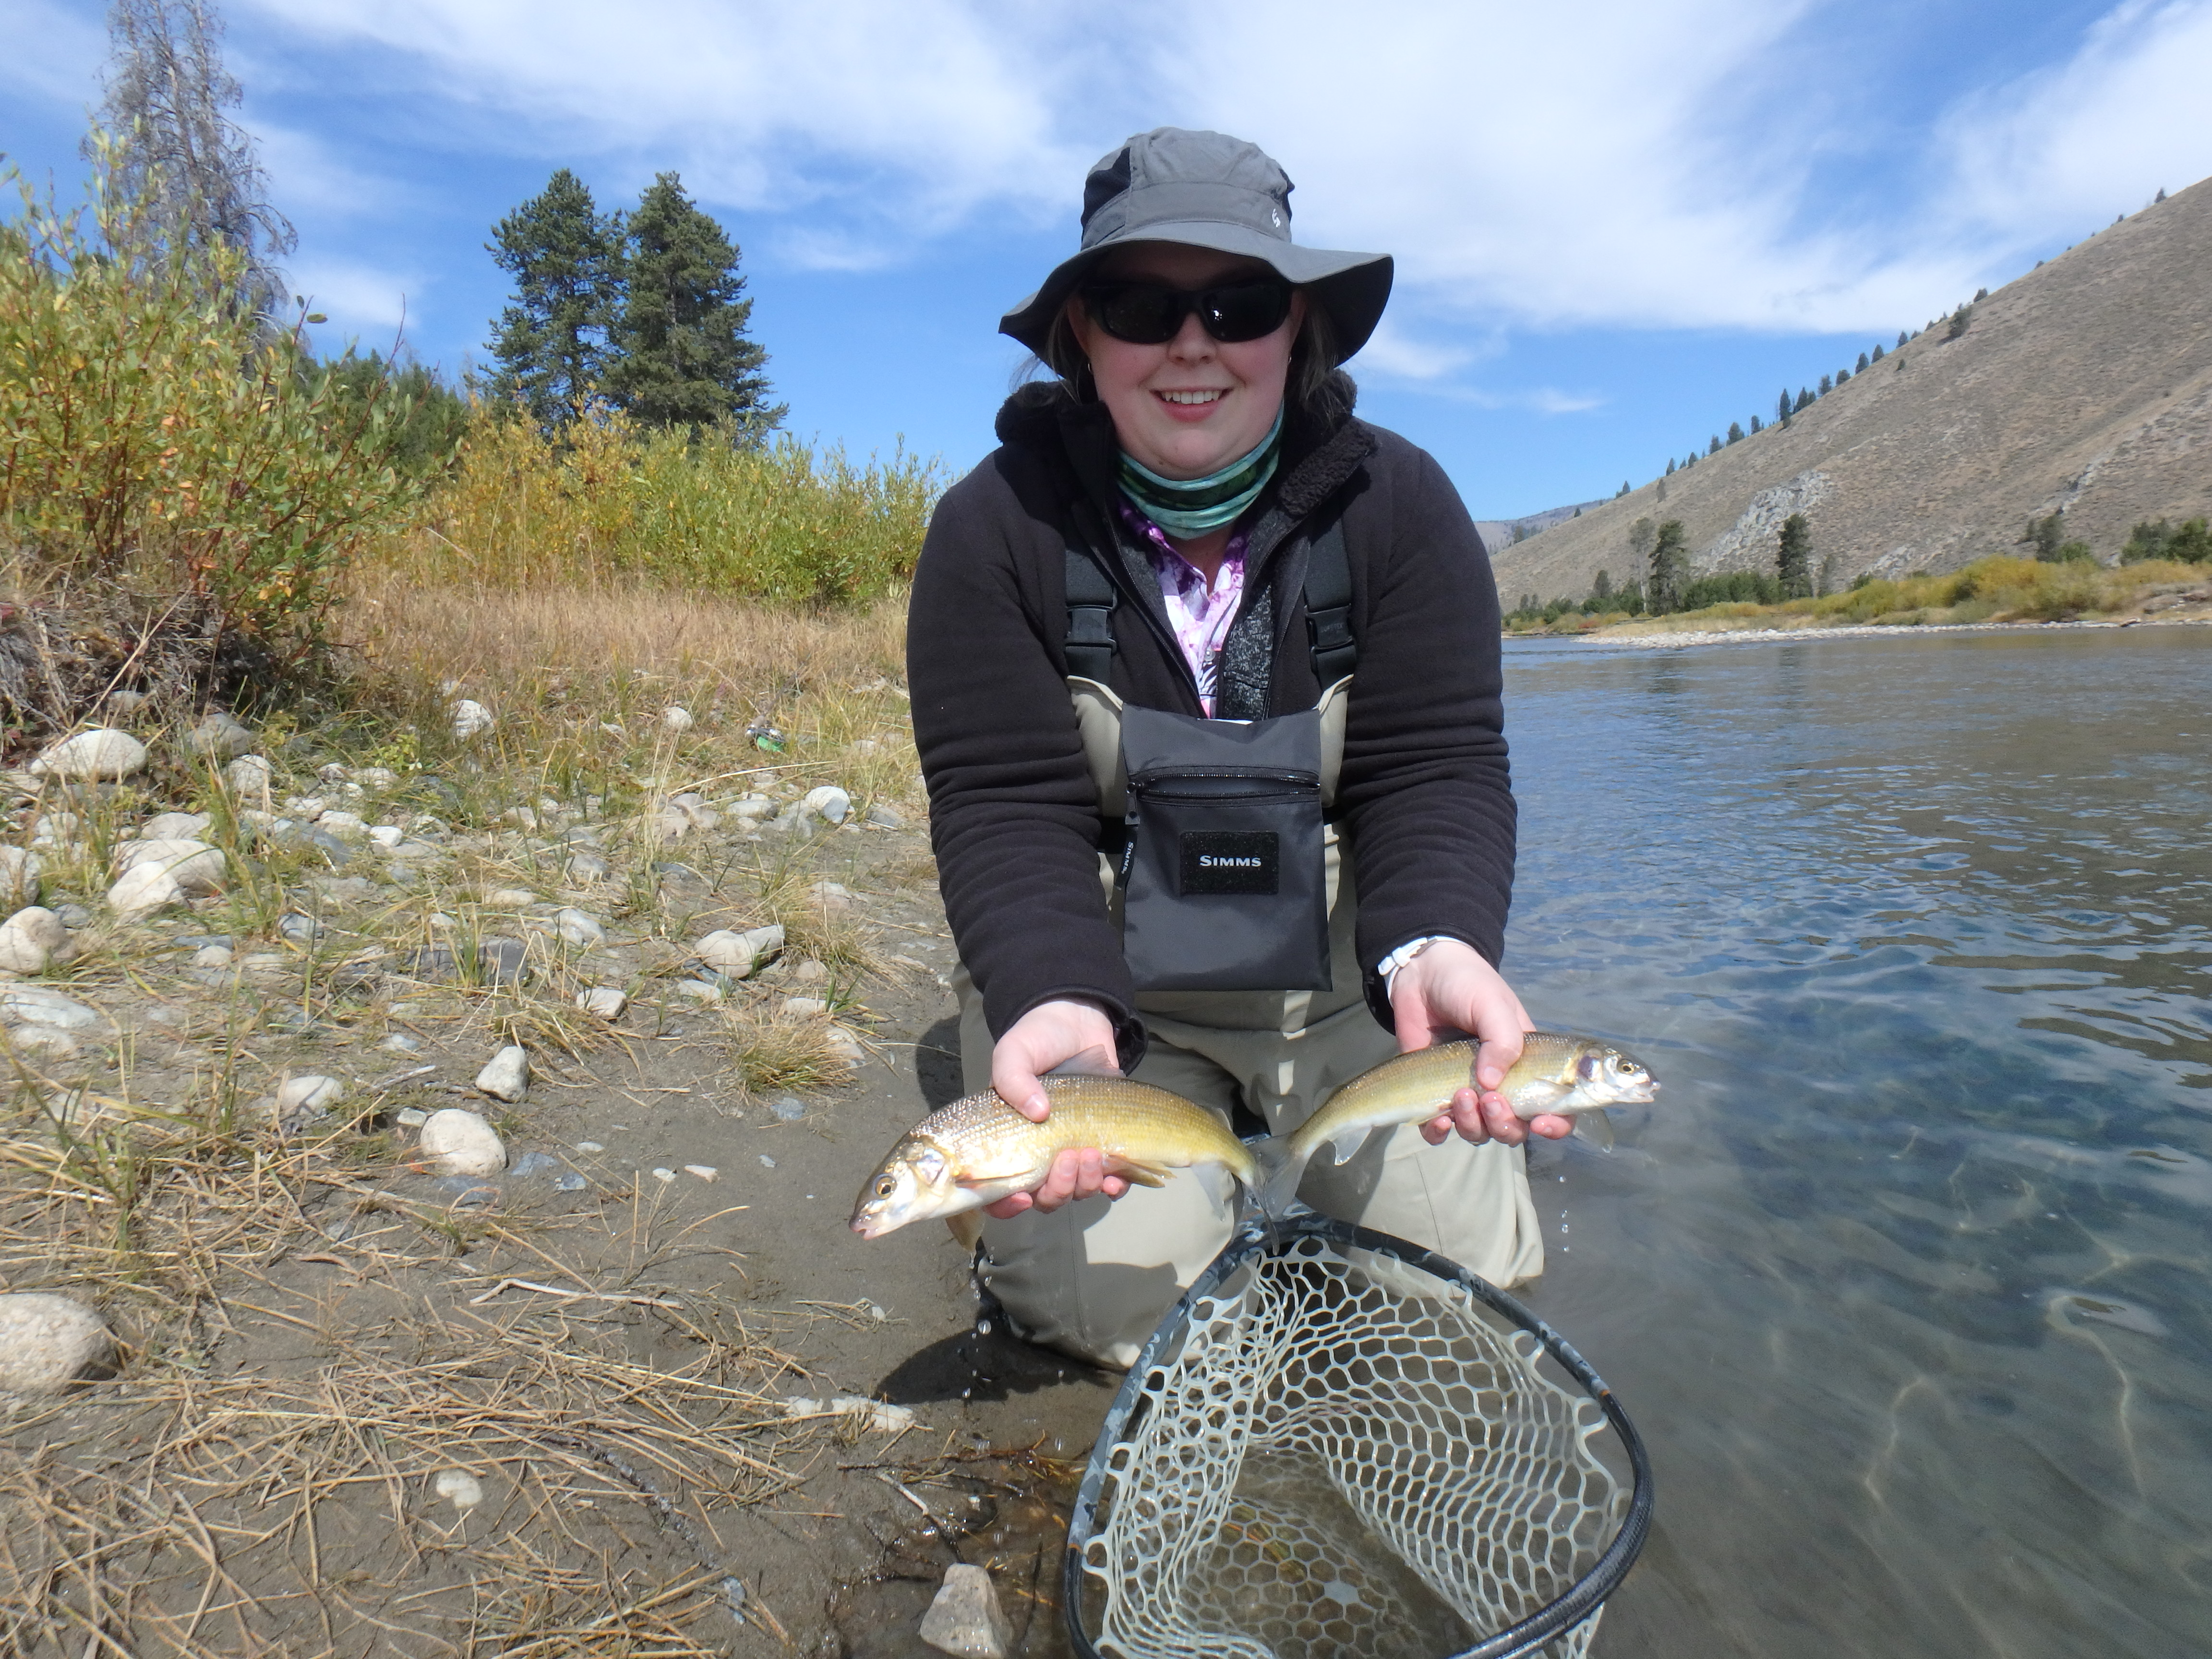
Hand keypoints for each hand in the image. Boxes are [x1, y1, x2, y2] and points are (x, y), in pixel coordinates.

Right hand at [983, 998, 1129, 1218]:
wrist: (1078, 1022)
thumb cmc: (1037, 1039)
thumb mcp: (1014, 1052)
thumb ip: (1012, 1078)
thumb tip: (1037, 1112)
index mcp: (1008, 1141)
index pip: (996, 1191)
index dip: (1005, 1205)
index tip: (1022, 1197)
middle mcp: (1038, 1155)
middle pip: (1043, 1198)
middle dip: (1057, 1189)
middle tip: (1069, 1157)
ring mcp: (1072, 1153)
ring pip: (1077, 1193)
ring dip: (1085, 1184)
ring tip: (1094, 1154)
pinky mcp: (1105, 1147)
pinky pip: (1110, 1183)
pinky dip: (1114, 1187)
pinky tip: (1118, 1177)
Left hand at [1388, 940, 1569, 1147]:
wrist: (1421, 975)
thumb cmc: (1467, 985)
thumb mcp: (1493, 1004)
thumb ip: (1502, 1039)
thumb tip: (1492, 1084)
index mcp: (1528, 1065)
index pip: (1555, 1107)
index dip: (1556, 1124)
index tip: (1542, 1124)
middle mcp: (1501, 1085)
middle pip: (1514, 1128)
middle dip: (1505, 1124)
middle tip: (1490, 1100)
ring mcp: (1467, 1091)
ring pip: (1478, 1132)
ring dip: (1473, 1125)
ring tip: (1461, 1095)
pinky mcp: (1434, 1094)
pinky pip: (1439, 1131)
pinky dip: (1439, 1133)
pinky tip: (1438, 1119)